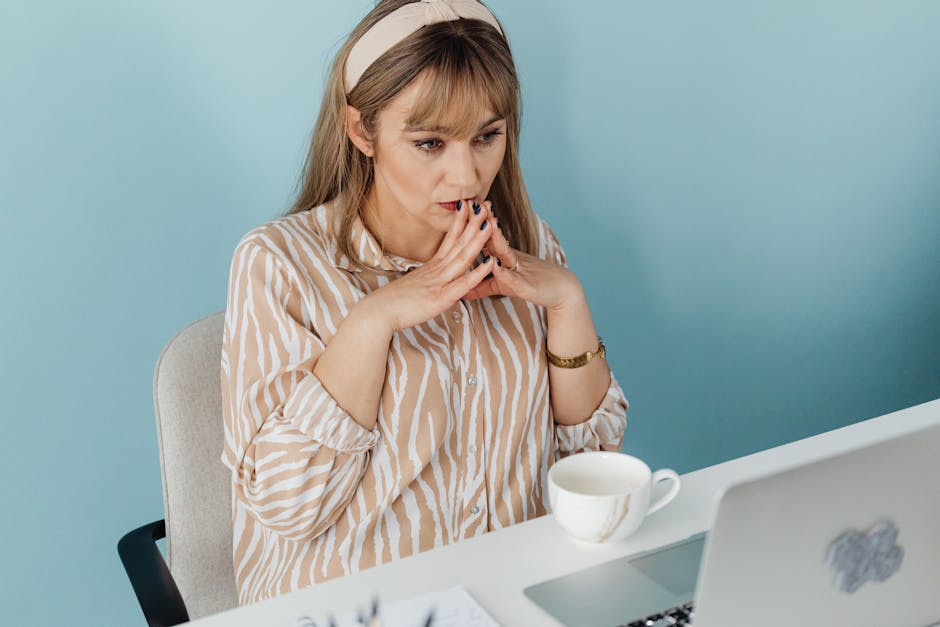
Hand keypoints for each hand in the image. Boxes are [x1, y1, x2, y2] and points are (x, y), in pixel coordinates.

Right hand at [370, 198, 496, 331]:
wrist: (377, 312)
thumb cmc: (392, 302)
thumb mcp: (414, 285)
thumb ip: (427, 279)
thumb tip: (432, 277)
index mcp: (431, 267)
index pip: (449, 239)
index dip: (461, 222)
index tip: (470, 206)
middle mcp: (436, 270)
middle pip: (458, 243)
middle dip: (473, 223)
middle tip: (486, 205)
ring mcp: (439, 283)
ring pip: (462, 257)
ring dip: (478, 240)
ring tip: (491, 224)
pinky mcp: (440, 298)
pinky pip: (463, 283)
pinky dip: (478, 272)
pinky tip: (490, 262)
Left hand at [463, 201, 582, 310]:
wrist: (564, 292)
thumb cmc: (533, 286)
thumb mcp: (503, 286)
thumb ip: (482, 287)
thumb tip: (462, 291)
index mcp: (503, 258)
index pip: (486, 237)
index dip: (474, 224)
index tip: (462, 206)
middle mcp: (511, 260)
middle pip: (494, 239)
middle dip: (483, 222)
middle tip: (472, 204)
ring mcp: (520, 271)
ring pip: (506, 253)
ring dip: (496, 239)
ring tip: (487, 224)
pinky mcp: (527, 288)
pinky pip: (514, 280)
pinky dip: (504, 274)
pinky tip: (495, 266)